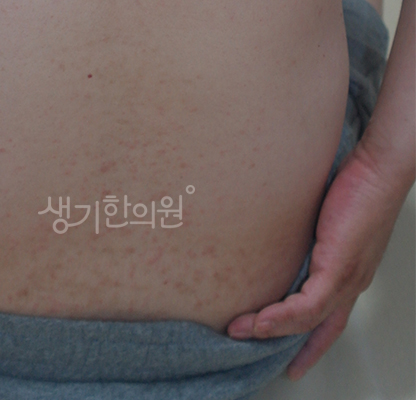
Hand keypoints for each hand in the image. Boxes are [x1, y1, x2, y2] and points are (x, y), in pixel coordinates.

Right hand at [226, 139, 411, 380]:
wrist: (379, 167)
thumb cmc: (354, 184)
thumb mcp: (321, 218)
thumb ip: (304, 234)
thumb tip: (274, 235)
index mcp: (348, 271)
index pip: (330, 314)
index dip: (312, 338)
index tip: (296, 355)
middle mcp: (350, 282)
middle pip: (324, 327)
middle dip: (301, 351)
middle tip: (281, 368)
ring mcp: (346, 278)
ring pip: (309, 321)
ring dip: (271, 330)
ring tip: (240, 331)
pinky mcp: (339, 270)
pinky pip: (307, 306)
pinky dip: (280, 317)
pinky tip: (259, 321)